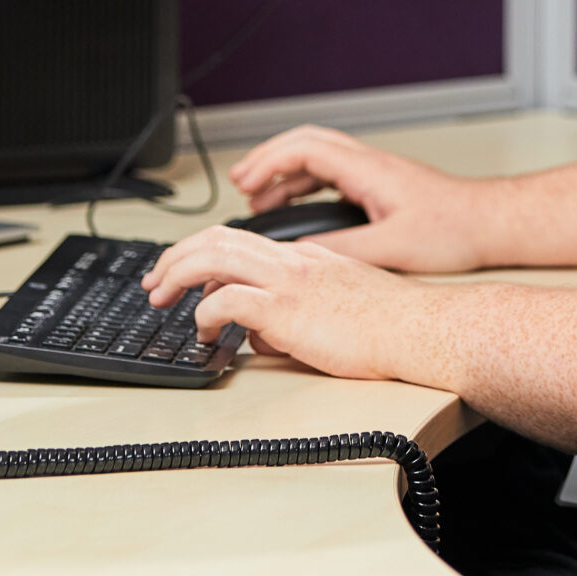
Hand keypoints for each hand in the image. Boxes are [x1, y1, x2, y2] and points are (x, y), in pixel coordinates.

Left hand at [143, 226, 425, 382]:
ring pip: (212, 258)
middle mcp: (293, 260)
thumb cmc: (395, 326)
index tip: (185, 274)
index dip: (202, 254)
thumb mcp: (339, 307)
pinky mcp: (286, 309)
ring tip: (161, 298)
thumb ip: (298, 313)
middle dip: (175, 257)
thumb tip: (264, 337)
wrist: (421, 330)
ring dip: (176, 275)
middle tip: (155, 282)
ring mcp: (288, 282)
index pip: (241, 241)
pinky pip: (225, 301)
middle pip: (216, 238)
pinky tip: (203, 331)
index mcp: (306, 256)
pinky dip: (204, 313)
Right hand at [227, 125, 491, 272]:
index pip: (304, 150)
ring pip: (319, 157)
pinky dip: (308, 185)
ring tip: (259, 199)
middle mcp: (369, 164)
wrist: (491, 223)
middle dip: (268, 160)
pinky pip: (333, 173)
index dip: (268, 163)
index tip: (245, 182)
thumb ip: (343, 250)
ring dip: (286, 173)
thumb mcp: (393, 247)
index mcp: (367, 170)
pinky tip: (300, 208)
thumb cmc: (454, 229)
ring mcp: (376, 172)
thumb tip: (302, 256)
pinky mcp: (382, 185)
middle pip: (306, 143)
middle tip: (241, 182)